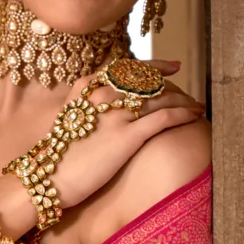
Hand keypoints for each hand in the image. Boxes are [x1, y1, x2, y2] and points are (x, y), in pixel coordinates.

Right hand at [43, 60, 204, 210]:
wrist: (49, 178)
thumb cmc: (56, 156)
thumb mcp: (66, 120)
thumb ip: (85, 106)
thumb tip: (102, 107)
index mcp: (86, 87)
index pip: (125, 68)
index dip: (151, 65)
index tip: (168, 67)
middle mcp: (102, 94)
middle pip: (145, 79)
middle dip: (169, 81)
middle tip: (185, 86)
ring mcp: (116, 113)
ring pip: (159, 96)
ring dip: (182, 99)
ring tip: (195, 105)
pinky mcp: (128, 135)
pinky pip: (164, 117)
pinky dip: (183, 113)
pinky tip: (194, 115)